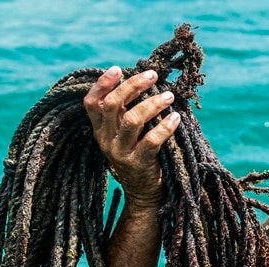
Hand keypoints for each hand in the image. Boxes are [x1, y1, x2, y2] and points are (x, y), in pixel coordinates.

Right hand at [84, 66, 179, 208]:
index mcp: (100, 131)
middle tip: (153, 75)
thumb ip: (127, 114)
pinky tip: (176, 118)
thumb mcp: (126, 136)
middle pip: (113, 105)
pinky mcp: (138, 164)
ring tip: (169, 96)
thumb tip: (145, 82)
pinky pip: (152, 141)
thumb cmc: (140, 157)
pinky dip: (165, 126)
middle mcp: (106, 141)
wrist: (144, 195)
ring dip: (152, 104)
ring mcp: (121, 153)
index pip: (92, 103)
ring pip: (132, 120)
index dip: (102, 84)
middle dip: (133, 86)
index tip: (118, 68)